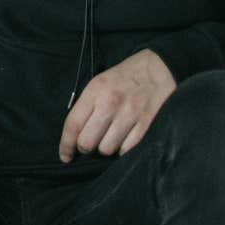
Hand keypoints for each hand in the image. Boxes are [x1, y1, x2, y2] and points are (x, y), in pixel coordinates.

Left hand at [58, 49, 177, 162]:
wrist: (158, 68)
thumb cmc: (124, 78)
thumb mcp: (99, 83)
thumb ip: (86, 106)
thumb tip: (74, 135)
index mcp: (95, 91)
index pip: (73, 124)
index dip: (66, 145)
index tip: (65, 156)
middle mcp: (110, 103)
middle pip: (87, 142)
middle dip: (86, 148)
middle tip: (91, 143)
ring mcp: (130, 114)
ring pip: (107, 149)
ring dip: (106, 148)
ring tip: (110, 138)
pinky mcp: (147, 123)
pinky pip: (127, 149)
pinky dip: (123, 149)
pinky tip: (124, 140)